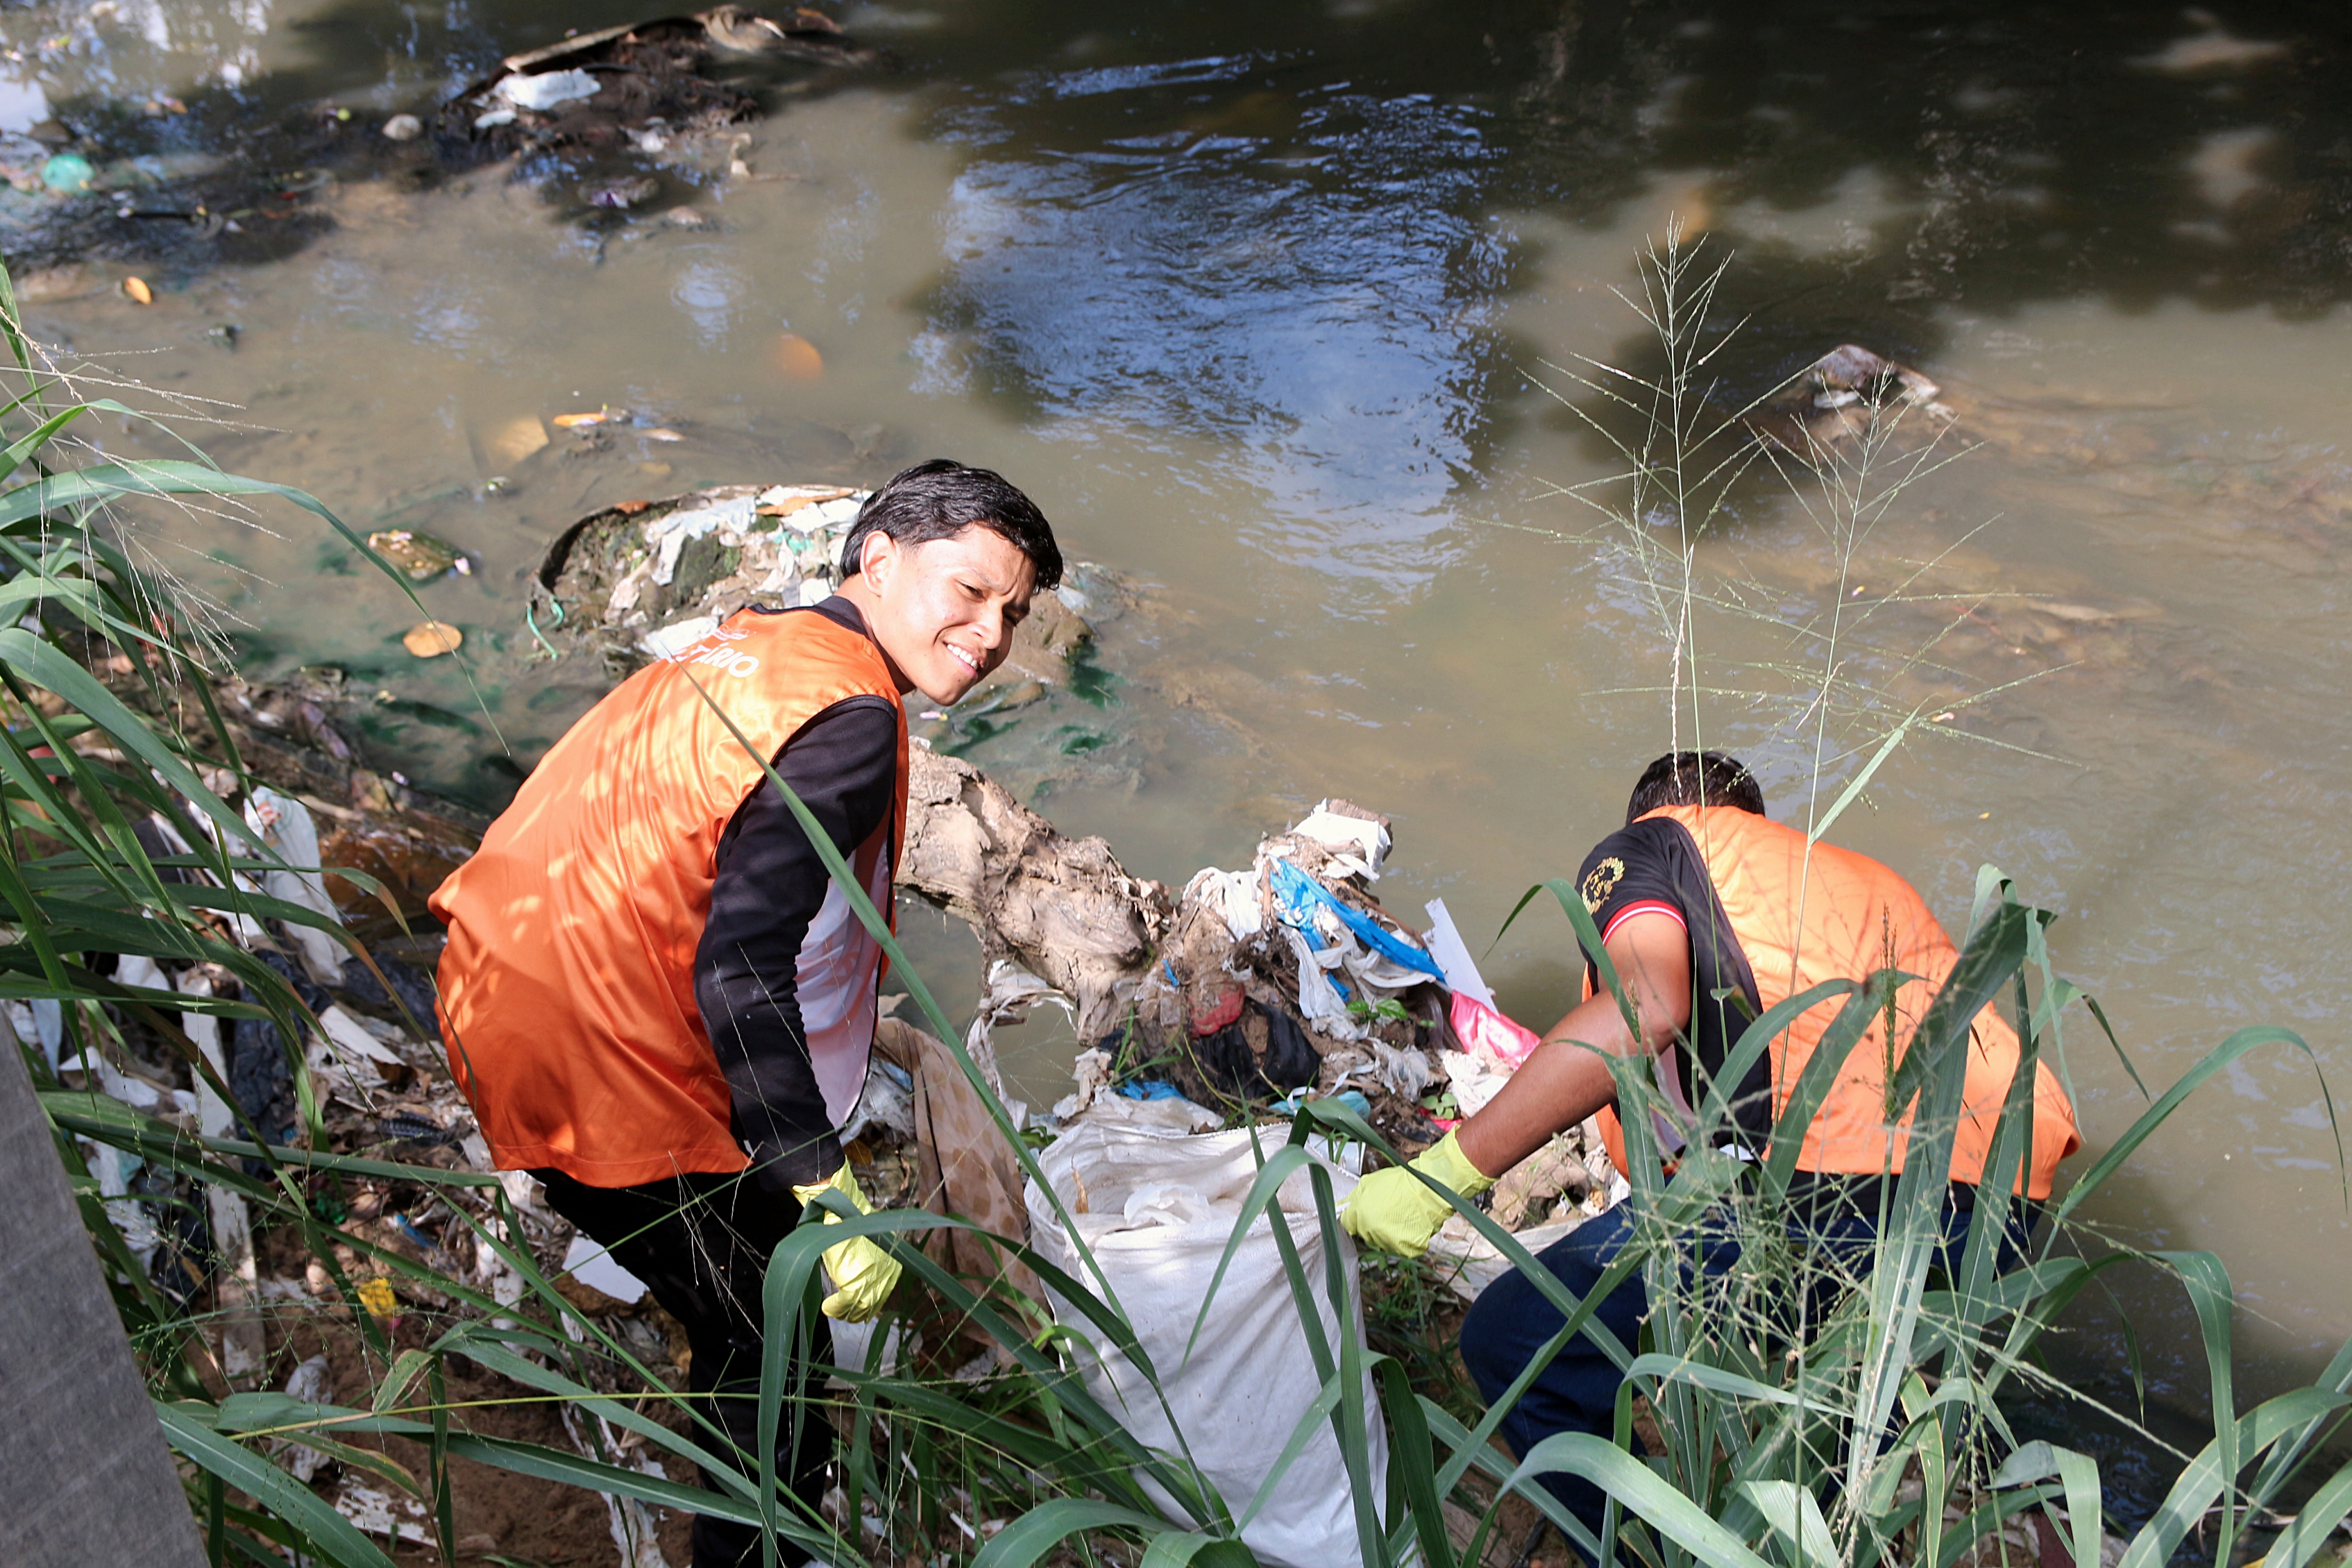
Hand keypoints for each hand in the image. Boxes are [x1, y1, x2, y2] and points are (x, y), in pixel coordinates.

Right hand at [791, 1163, 902, 1321]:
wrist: (840, 1211)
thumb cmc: (848, 1226)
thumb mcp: (863, 1248)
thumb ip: (865, 1268)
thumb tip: (856, 1292)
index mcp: (892, 1266)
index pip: (881, 1295)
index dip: (867, 1305)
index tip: (853, 1308)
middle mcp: (887, 1275)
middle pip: (873, 1306)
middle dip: (856, 1313)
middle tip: (841, 1313)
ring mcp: (874, 1281)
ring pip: (861, 1309)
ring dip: (845, 1313)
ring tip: (833, 1309)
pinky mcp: (857, 1284)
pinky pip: (846, 1305)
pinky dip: (836, 1308)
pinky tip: (828, 1306)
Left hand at [1340, 1131, 1495, 1257]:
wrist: (1429, 1189)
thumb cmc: (1400, 1182)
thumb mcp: (1369, 1183)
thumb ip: (1353, 1198)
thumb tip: (1341, 1207)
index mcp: (1360, 1215)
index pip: (1347, 1224)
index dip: (1354, 1218)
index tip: (1362, 1214)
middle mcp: (1371, 1231)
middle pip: (1364, 1234)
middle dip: (1371, 1225)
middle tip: (1386, 1211)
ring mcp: (1389, 1242)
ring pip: (1382, 1242)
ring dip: (1388, 1233)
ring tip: (1400, 1216)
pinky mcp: (1406, 1249)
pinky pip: (1400, 1248)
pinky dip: (1405, 1240)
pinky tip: (1410, 1225)